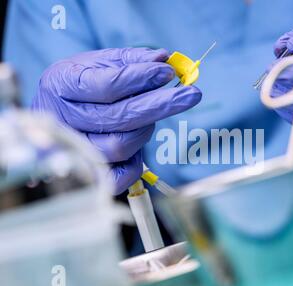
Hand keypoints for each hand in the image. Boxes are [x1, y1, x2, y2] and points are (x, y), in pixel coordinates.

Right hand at [32, 48, 201, 193]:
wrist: (55, 111)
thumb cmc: (81, 84)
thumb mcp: (99, 62)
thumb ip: (131, 59)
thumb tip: (164, 58)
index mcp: (62, 84)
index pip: (108, 85)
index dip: (141, 78)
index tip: (168, 73)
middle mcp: (63, 118)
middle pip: (119, 117)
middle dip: (160, 105)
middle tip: (191, 95)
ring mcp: (74, 149)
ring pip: (120, 146)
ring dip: (145, 130)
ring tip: (151, 117)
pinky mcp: (88, 172)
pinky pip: (119, 176)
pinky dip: (137, 163)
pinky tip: (140, 140)